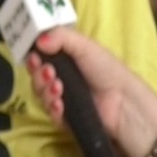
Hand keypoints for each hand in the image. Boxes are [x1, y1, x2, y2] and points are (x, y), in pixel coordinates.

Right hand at [27, 27, 156, 156]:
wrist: (123, 101)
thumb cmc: (106, 70)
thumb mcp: (85, 46)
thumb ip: (61, 37)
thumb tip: (38, 39)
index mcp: (64, 60)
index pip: (39, 59)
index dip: (33, 58)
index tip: (33, 57)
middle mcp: (60, 79)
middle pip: (36, 77)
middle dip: (39, 75)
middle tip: (50, 73)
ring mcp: (62, 99)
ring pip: (40, 95)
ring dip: (45, 90)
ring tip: (58, 88)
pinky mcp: (64, 118)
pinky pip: (50, 113)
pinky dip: (52, 108)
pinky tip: (60, 104)